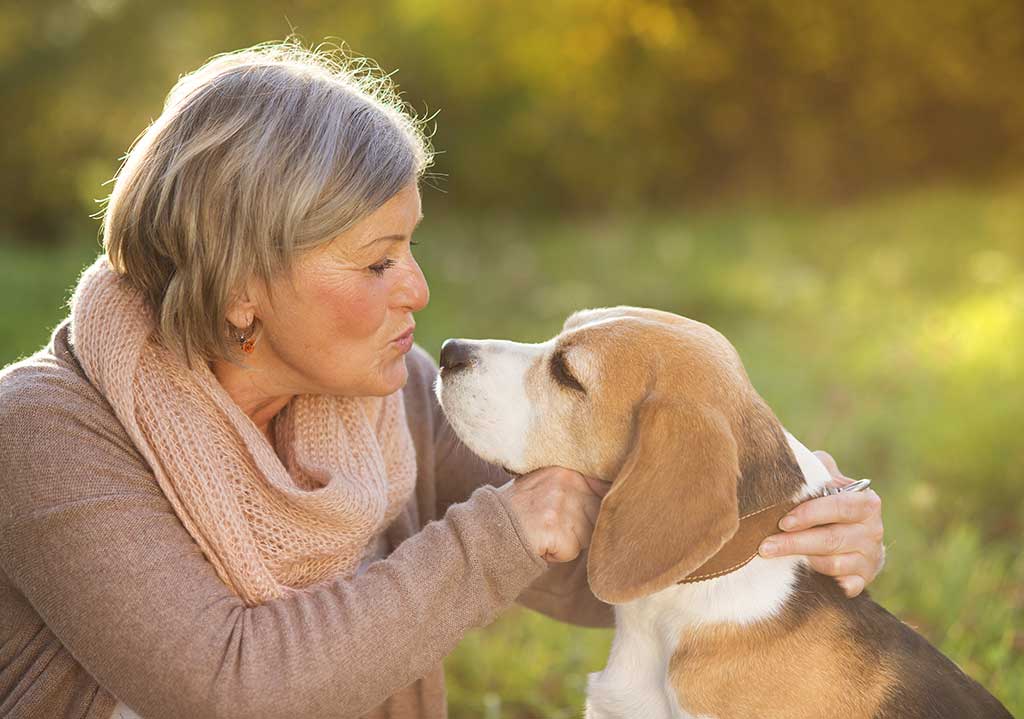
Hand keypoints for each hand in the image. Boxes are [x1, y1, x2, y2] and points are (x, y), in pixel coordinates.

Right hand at [500, 466, 609, 562]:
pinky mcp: (556, 529)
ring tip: (543, 532)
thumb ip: (573, 484)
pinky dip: (557, 554)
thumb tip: (609, 490)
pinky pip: (572, 551)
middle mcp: (568, 481)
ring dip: (569, 542)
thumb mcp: (545, 484)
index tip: (584, 513)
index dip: (599, 503)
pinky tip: (539, 542)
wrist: (489, 527)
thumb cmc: (517, 509)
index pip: (603, 486)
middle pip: (597, 514)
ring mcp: (562, 504)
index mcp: (567, 469)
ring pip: (586, 535)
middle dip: (580, 527)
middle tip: (551, 524)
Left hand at [758, 450, 884, 597]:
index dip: (810, 514)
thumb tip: (791, 459)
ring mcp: (870, 558)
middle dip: (795, 542)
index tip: (783, 521)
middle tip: (765, 546)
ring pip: (834, 563)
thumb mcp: (828, 480)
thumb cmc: (832, 502)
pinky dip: (826, 581)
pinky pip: (844, 586)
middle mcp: (873, 531)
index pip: (839, 507)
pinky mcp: (863, 580)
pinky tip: (804, 576)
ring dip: (802, 560)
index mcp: (865, 502)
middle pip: (832, 539)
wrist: (856, 535)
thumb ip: (816, 469)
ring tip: (773, 555)